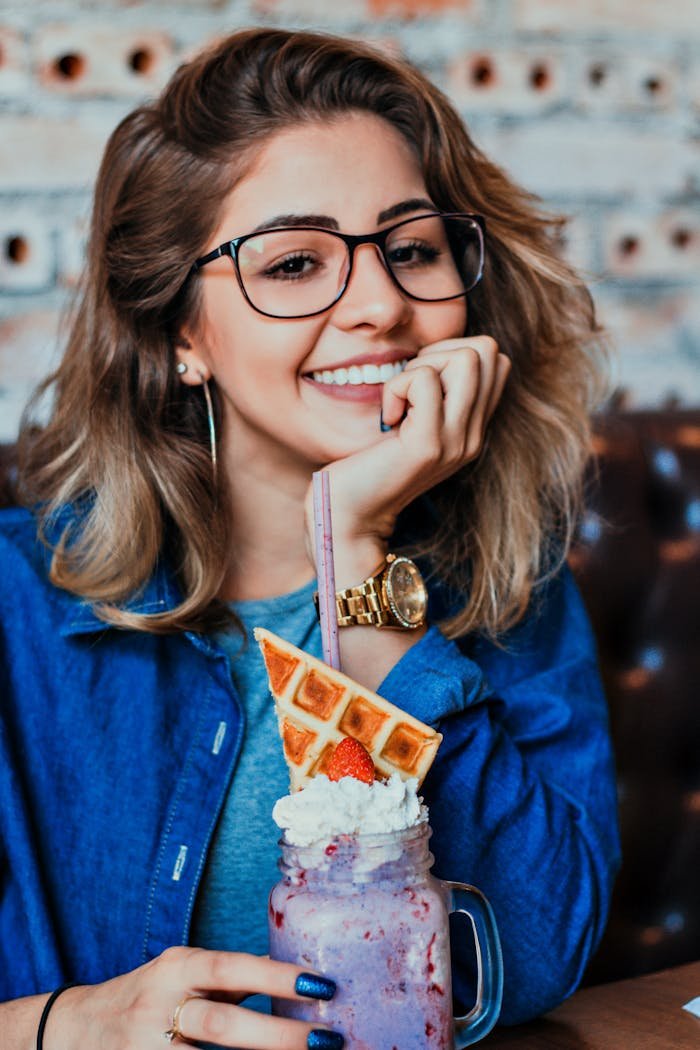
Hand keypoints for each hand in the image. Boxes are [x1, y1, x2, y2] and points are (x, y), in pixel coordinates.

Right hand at [50, 948, 341, 1049]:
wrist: (74, 1029)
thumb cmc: (147, 996)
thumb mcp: (183, 973)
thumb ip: (228, 979)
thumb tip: (293, 977)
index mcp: (176, 969)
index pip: (230, 968)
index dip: (276, 977)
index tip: (322, 985)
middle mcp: (159, 1006)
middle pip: (221, 1024)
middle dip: (277, 1036)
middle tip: (326, 1040)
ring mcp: (147, 1048)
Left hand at [305, 335, 509, 585]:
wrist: (350, 516)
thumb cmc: (367, 464)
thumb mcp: (410, 426)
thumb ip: (432, 396)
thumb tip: (434, 353)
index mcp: (472, 429)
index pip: (495, 360)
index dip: (452, 352)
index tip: (418, 381)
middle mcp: (473, 436)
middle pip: (486, 351)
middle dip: (439, 352)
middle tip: (407, 387)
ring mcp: (456, 441)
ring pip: (466, 358)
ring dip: (421, 366)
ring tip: (400, 401)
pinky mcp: (429, 445)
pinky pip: (424, 380)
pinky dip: (397, 387)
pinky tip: (387, 418)